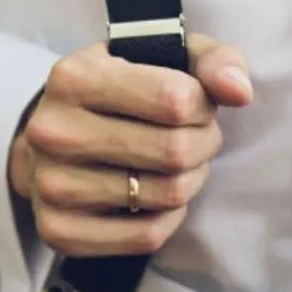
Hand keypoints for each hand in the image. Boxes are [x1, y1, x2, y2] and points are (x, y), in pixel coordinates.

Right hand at [8, 34, 251, 257]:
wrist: (57, 135)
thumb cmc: (124, 88)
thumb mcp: (166, 55)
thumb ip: (214, 60)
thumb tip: (240, 91)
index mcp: (74, 77)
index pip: (177, 100)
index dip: (204, 105)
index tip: (196, 103)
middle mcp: (53, 131)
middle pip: (175, 150)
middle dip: (204, 143)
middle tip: (196, 136)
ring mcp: (51, 186)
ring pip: (167, 194)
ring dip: (191, 179)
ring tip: (178, 163)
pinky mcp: (58, 231)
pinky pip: (148, 235)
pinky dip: (170, 217)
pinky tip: (158, 196)